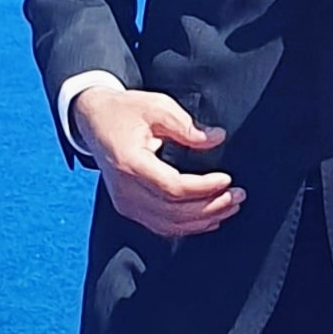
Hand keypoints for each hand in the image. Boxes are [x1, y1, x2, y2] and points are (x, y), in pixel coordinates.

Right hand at [72, 87, 243, 238]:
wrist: (94, 119)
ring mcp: (124, 202)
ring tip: (230, 207)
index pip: (173, 188)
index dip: (203, 188)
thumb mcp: (157, 107)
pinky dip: (185, 226)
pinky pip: (159, 225)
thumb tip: (216, 138)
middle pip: (173, 212)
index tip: (228, 179)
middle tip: (238, 197)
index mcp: (131, 164)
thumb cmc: (126, 110)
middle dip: (210, 207)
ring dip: (201, 220)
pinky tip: (207, 218)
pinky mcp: (127, 206)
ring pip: (167, 224)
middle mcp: (125, 190)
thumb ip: (186, 126)